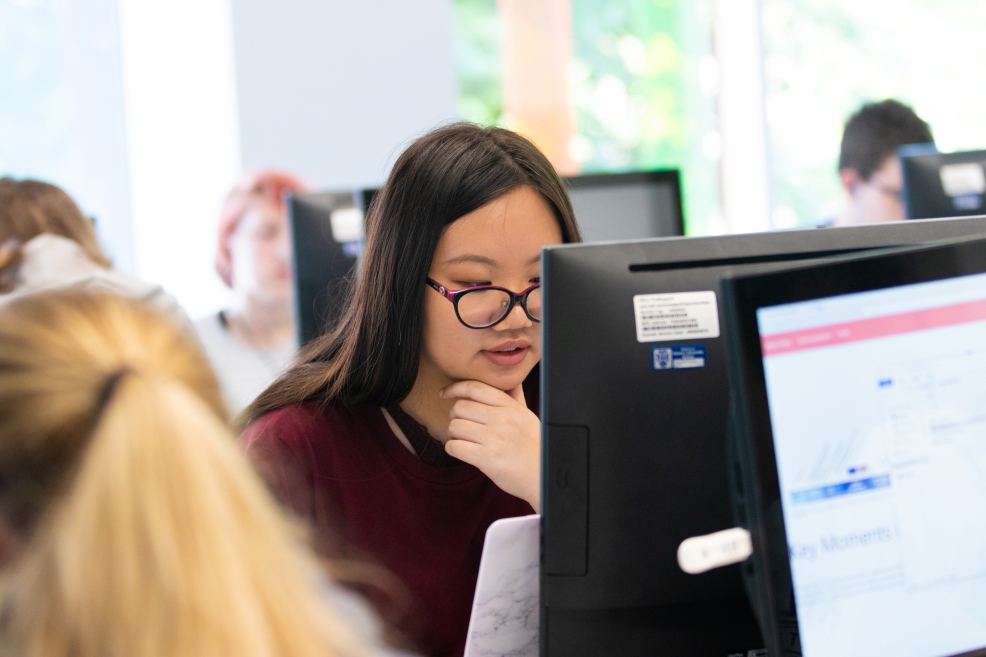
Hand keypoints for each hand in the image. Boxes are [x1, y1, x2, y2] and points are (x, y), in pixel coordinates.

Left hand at [440, 380, 540, 511]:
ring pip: (455, 426)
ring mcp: (493, 438)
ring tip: (465, 440)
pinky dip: (453, 449)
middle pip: (460, 407)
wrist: (542, 474)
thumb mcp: (527, 415)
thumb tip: (511, 379)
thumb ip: (516, 396)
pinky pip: (455, 447)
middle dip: (455, 416)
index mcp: (509, 406)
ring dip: (454, 434)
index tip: (445, 393)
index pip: (475, 388)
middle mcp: (501, 419)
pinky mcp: (486, 458)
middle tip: (462, 425)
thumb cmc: (534, 445)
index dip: (455, 388)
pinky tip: (463, 451)